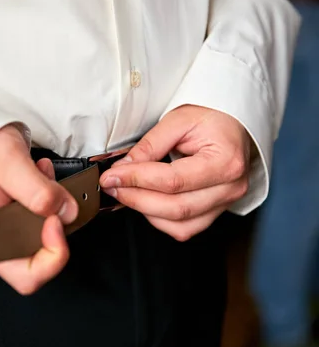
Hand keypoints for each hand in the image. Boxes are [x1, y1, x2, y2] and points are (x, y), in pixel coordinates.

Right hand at [0, 125, 78, 293]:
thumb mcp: (7, 157)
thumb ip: (38, 188)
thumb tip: (66, 213)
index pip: (29, 275)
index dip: (54, 250)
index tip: (58, 218)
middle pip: (34, 254)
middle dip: (49, 218)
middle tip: (49, 186)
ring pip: (30, 239)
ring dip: (44, 209)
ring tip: (38, 177)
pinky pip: (21, 229)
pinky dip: (34, 206)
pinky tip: (31, 183)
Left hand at [100, 105, 250, 240]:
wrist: (234, 123)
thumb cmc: (212, 117)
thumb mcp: (178, 120)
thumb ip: (149, 146)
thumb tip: (123, 169)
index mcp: (225, 161)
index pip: (173, 180)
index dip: (137, 180)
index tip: (112, 175)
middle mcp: (230, 187)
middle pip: (176, 208)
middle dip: (136, 199)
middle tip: (113, 186)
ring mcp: (226, 202)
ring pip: (180, 225)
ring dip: (147, 212)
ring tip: (127, 192)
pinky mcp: (217, 211)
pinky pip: (186, 229)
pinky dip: (161, 220)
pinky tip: (148, 202)